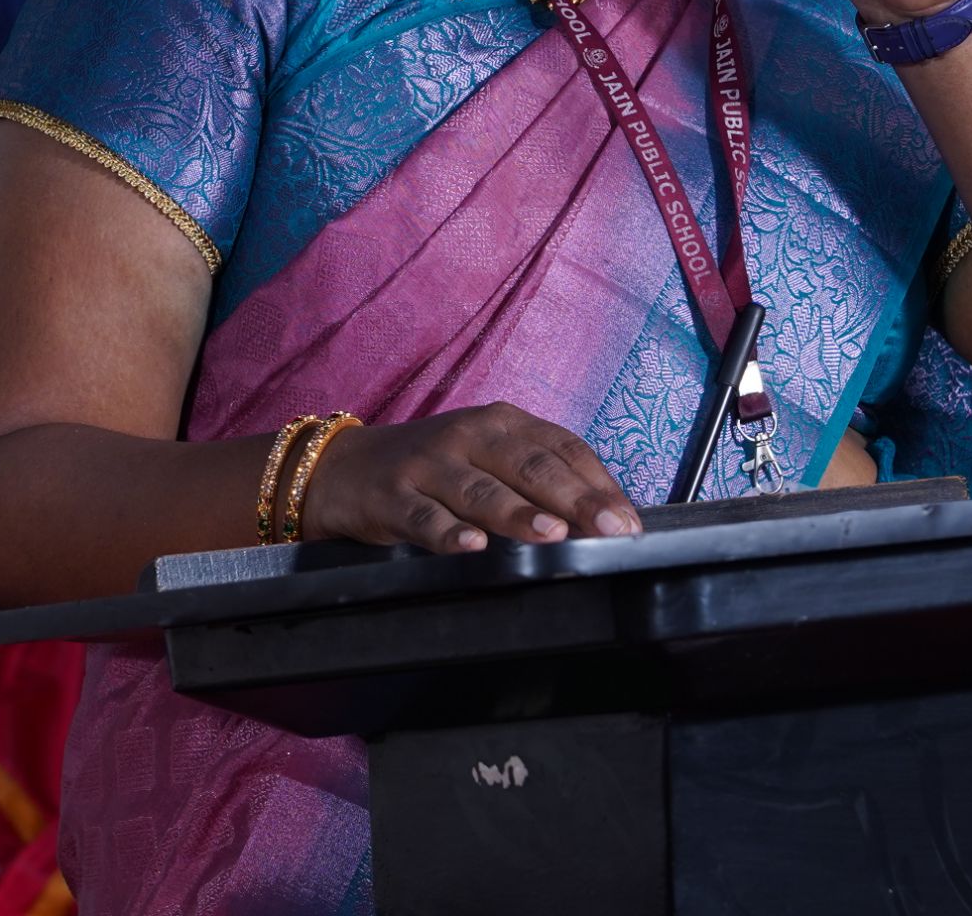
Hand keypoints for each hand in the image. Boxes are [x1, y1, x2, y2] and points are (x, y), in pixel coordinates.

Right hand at [294, 403, 642, 552]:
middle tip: (611, 530)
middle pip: (530, 466)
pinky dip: (448, 533)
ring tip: (552, 533)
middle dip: (576, 500)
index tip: (629, 521)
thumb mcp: (485, 458)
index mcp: (501, 422)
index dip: (598, 483)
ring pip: (481, 490)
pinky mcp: (392, 496)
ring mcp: (428, 465)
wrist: (342, 469)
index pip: (562, 447)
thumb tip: (600, 517)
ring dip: (518, 512)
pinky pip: (424, 517)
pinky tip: (471, 547)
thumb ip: (535, 479)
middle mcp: (468, 435)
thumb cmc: (433, 469)